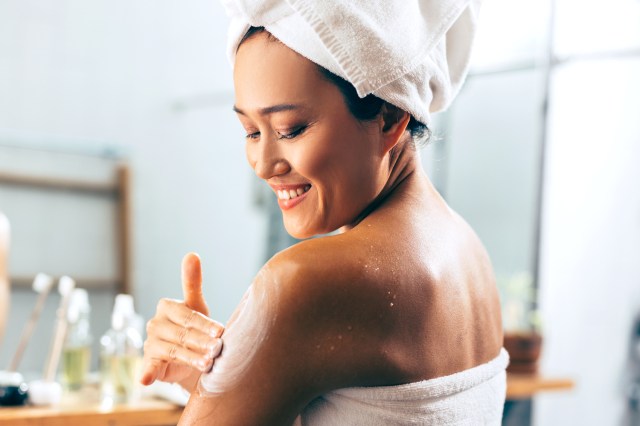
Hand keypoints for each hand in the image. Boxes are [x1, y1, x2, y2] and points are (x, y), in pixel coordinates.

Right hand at [140, 253, 224, 391]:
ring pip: (175, 351)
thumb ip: (192, 282)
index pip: (188, 315)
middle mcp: (155, 324)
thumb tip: (192, 254)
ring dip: (192, 358)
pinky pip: (148, 367)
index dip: (205, 324)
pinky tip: (146, 379)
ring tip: (209, 364)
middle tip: (219, 350)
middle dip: (203, 342)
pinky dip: (146, 373)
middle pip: (183, 334)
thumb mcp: (196, 305)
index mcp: (166, 307)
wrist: (189, 356)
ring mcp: (151, 343)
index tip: (221, 331)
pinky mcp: (149, 362)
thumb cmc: (195, 327)